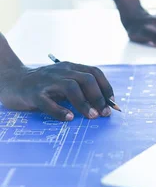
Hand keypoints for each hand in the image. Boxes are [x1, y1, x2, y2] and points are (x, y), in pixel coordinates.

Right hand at [0, 62, 114, 121]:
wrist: (12, 80)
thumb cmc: (43, 86)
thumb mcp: (63, 82)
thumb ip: (79, 90)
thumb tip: (102, 106)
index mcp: (70, 68)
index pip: (94, 72)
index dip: (106, 87)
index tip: (112, 103)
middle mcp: (61, 71)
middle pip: (86, 79)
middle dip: (98, 96)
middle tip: (103, 113)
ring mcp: (47, 81)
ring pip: (70, 87)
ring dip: (84, 103)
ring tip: (92, 116)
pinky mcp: (34, 93)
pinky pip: (48, 101)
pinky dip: (60, 110)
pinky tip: (68, 118)